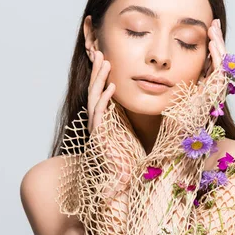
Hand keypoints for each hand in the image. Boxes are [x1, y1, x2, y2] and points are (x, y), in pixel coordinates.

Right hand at [86, 50, 142, 185]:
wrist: (122, 181)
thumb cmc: (127, 160)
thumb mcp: (129, 133)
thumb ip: (129, 119)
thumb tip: (140, 101)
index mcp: (103, 120)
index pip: (99, 93)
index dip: (100, 76)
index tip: (105, 59)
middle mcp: (97, 122)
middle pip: (94, 91)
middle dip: (97, 72)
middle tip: (101, 53)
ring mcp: (97, 128)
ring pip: (95, 98)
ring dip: (99, 79)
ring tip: (105, 62)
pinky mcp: (99, 136)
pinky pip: (101, 113)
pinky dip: (105, 99)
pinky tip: (111, 87)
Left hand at [148, 18, 230, 162]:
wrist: (172, 148)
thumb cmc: (167, 129)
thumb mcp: (169, 102)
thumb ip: (171, 88)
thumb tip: (158, 74)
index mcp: (202, 94)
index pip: (209, 67)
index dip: (209, 49)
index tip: (206, 32)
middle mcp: (210, 94)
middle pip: (218, 63)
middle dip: (217, 42)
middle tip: (213, 25)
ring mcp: (213, 96)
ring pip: (222, 66)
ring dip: (219, 46)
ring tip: (213, 29)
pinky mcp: (212, 98)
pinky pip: (220, 73)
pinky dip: (218, 58)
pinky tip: (213, 44)